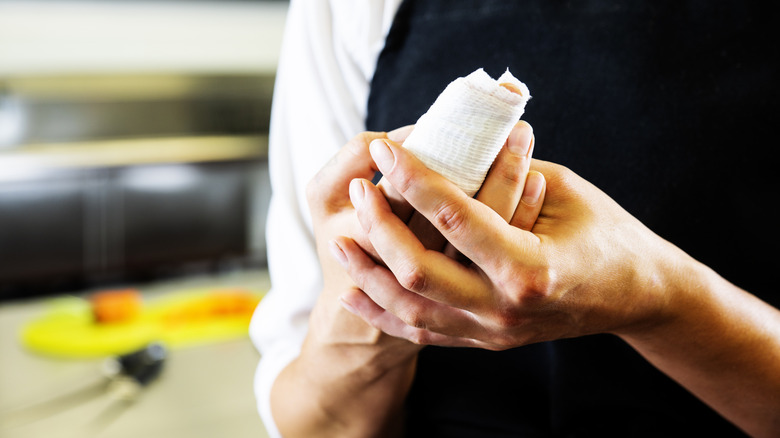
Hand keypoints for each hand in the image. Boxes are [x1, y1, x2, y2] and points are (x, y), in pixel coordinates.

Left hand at [334, 138, 682, 349]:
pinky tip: (352, 289)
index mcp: (531, 268)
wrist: (635, 295)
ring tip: (340, 238)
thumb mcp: (564, 191)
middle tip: (359, 188)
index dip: (414, 178)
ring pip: (410, 309)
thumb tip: (450, 145)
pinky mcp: (484, 341)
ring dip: (368, 272)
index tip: (384, 148)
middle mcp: (505, 308)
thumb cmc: (605, 234)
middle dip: (378, 225)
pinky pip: (421, 333)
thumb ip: (503, 173)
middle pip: (419, 271)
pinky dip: (382, 311)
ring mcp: (493, 332)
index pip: (455, 219)